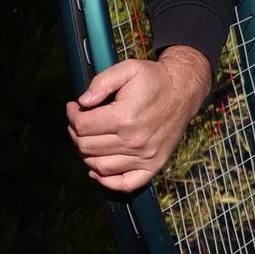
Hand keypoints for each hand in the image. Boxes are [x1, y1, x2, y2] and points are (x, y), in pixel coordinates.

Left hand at [65, 46, 211, 193]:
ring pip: (99, 166)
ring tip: (88, 138)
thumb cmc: (154, 79)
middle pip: (87, 147)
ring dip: (86, 153)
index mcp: (125, 117)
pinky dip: (107, 181)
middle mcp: (134, 141)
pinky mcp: (153, 165)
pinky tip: (97, 170)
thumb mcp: (127, 69)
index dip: (72, 115)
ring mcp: (144, 157)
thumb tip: (83, 102)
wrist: (183, 91)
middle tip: (79, 121)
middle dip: (75, 133)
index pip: (82, 126)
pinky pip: (125, 184)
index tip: (74, 107)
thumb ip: (101, 83)